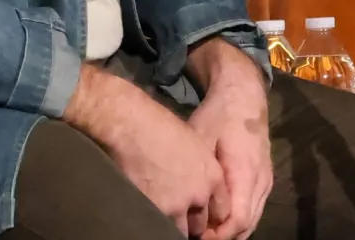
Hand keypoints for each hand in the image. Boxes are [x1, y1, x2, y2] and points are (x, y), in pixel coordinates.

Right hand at [65, 65, 224, 235]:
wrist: (132, 126)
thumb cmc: (158, 126)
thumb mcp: (193, 145)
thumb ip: (200, 171)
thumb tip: (195, 186)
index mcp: (212, 176)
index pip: (221, 210)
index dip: (210, 214)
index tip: (200, 215)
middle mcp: (199, 194)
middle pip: (201, 224)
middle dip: (191, 224)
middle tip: (180, 219)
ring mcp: (176, 205)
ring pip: (180, 231)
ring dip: (172, 225)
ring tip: (163, 216)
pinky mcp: (154, 210)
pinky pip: (158, 226)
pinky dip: (154, 222)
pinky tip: (147, 214)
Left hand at [186, 41, 272, 239]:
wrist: (243, 97)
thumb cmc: (217, 117)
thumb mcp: (200, 141)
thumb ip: (199, 175)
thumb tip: (186, 205)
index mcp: (244, 172)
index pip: (237, 219)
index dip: (218, 235)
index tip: (197, 238)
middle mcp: (260, 181)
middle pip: (246, 226)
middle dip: (223, 237)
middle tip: (197, 238)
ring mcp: (266, 182)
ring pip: (252, 221)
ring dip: (231, 231)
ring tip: (205, 233)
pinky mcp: (265, 180)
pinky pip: (255, 210)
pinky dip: (239, 221)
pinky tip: (218, 220)